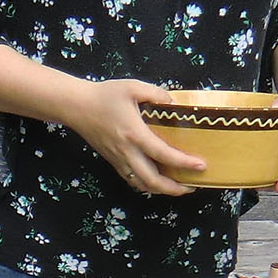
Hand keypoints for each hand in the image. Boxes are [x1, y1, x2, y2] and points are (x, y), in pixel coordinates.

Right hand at [64, 80, 204, 195]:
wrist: (76, 107)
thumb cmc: (104, 95)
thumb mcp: (133, 87)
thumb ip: (157, 94)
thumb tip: (174, 103)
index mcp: (134, 134)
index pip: (163, 154)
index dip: (183, 163)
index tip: (201, 166)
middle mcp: (126, 152)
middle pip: (152, 180)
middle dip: (174, 188)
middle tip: (192, 186)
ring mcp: (118, 159)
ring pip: (141, 184)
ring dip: (160, 190)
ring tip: (178, 188)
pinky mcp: (113, 161)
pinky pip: (132, 180)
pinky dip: (146, 185)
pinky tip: (156, 181)